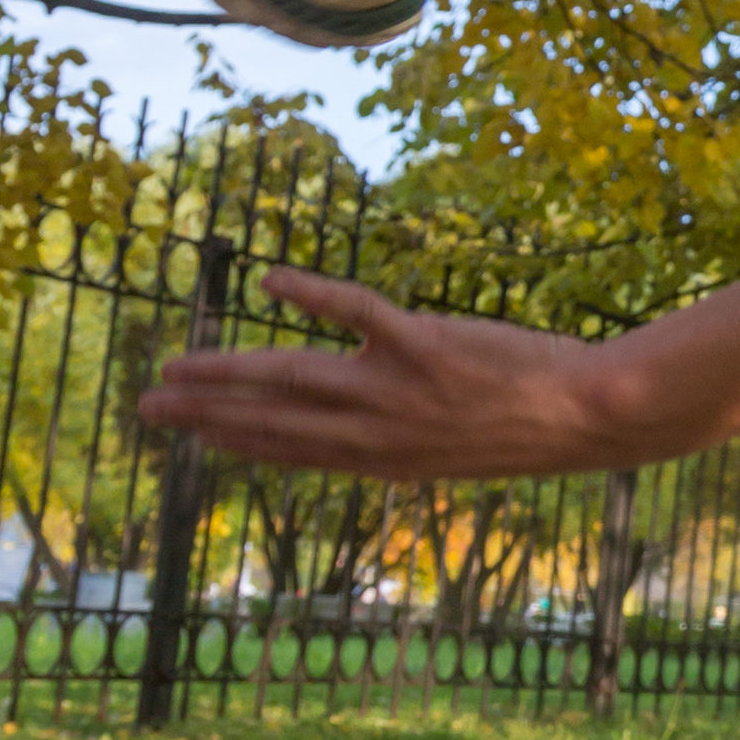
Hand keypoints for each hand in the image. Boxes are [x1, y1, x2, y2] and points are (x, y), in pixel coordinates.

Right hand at [139, 267, 627, 479]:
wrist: (589, 418)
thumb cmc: (532, 427)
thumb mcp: (458, 451)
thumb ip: (405, 439)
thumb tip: (364, 426)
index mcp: (387, 459)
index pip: (293, 451)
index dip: (237, 441)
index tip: (193, 434)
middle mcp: (381, 433)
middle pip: (275, 422)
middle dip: (207, 415)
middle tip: (150, 408)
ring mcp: (399, 390)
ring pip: (295, 378)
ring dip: (229, 372)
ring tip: (178, 367)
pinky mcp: (426, 347)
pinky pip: (357, 314)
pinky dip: (311, 295)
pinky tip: (269, 280)